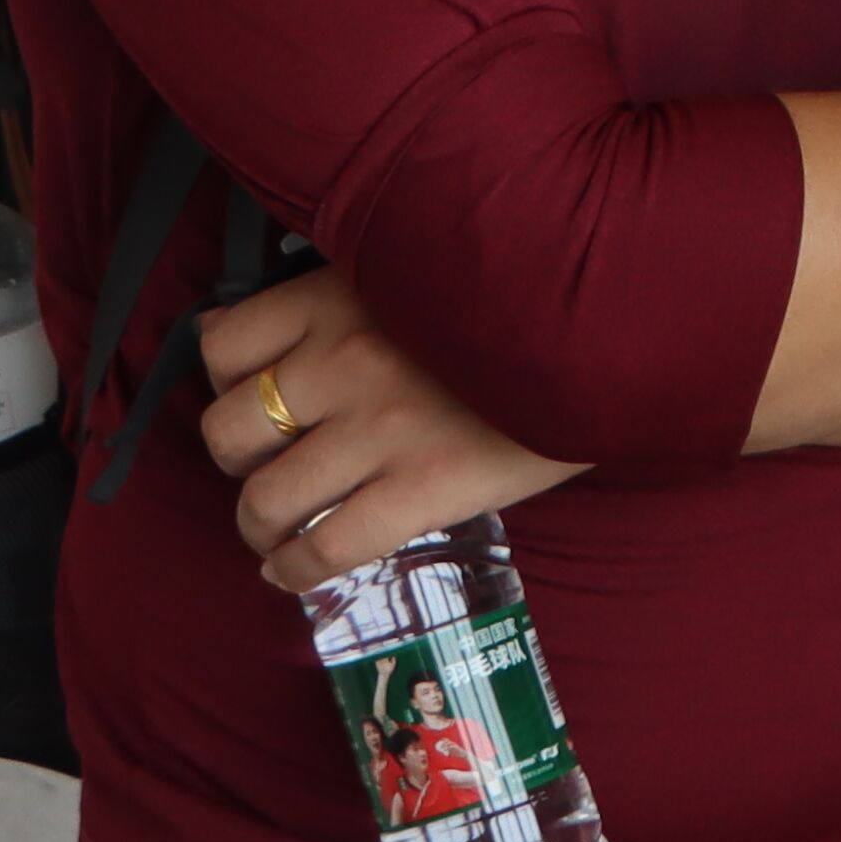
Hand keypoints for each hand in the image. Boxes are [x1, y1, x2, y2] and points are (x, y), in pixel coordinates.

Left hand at [196, 265, 586, 594]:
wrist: (617, 325)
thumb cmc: (523, 294)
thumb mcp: (421, 268)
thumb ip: (350, 294)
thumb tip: (264, 330)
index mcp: (340, 294)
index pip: (223, 343)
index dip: (224, 380)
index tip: (250, 393)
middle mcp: (345, 358)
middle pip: (230, 429)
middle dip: (236, 460)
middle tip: (264, 466)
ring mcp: (380, 429)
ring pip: (265, 499)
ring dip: (257, 525)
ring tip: (271, 532)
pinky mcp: (424, 488)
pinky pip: (326, 548)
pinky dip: (292, 571)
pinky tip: (288, 572)